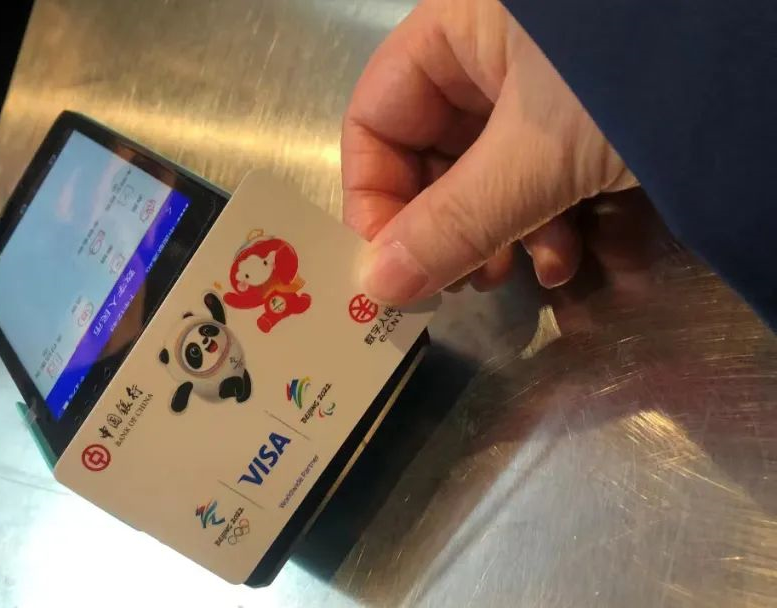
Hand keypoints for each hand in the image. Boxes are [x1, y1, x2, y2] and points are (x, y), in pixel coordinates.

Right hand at [342, 0, 637, 303]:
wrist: (776, 55)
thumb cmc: (634, 79)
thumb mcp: (538, 156)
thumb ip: (452, 225)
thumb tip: (376, 290)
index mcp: (457, 30)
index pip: (376, 117)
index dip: (374, 196)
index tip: (393, 266)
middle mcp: (493, 51)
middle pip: (434, 153)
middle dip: (451, 226)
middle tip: (467, 281)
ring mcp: (547, 83)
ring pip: (492, 172)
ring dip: (506, 233)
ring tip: (531, 274)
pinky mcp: (596, 113)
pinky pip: (548, 172)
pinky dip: (556, 219)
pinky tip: (579, 254)